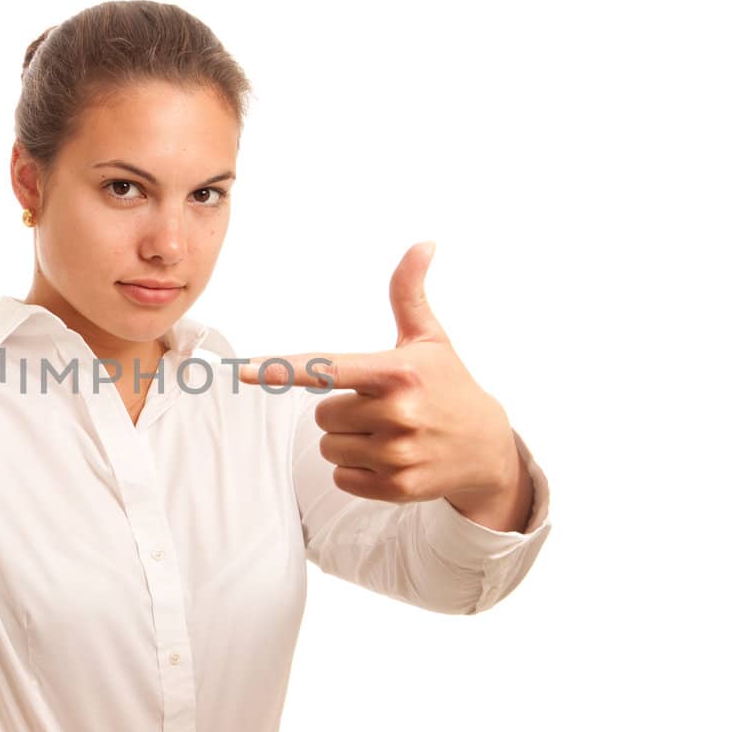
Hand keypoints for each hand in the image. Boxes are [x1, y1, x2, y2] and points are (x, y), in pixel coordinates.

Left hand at [237, 241, 523, 522]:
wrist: (488, 448)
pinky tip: (390, 458)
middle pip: (322, 415)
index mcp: (396, 372)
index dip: (281, 370)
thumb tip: (423, 243)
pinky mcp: (397, 487)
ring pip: (328, 447)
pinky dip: (357, 470)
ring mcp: (398, 453)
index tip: (242, 370)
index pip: (325, 370)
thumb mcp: (430, 338)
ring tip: (387, 433)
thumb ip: (409, 293)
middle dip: (341, 410)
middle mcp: (398, 413)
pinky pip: (341, 477)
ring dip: (347, 441)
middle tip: (379, 407)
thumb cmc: (448, 385)